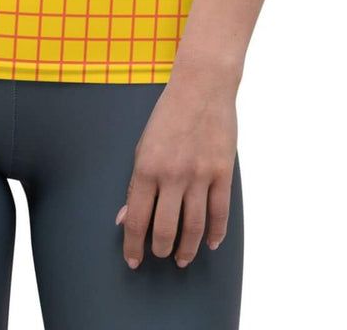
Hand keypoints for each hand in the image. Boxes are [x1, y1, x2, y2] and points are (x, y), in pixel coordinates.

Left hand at [115, 77, 237, 268]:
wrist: (202, 86)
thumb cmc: (168, 115)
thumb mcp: (143, 146)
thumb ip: (136, 184)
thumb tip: (124, 218)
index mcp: (147, 168)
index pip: (136, 219)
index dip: (133, 245)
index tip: (133, 260)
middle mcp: (172, 175)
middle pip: (165, 229)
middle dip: (161, 249)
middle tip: (160, 255)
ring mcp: (199, 175)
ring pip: (194, 227)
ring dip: (187, 249)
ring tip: (182, 258)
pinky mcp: (222, 172)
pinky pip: (220, 212)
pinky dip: (216, 233)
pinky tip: (211, 243)